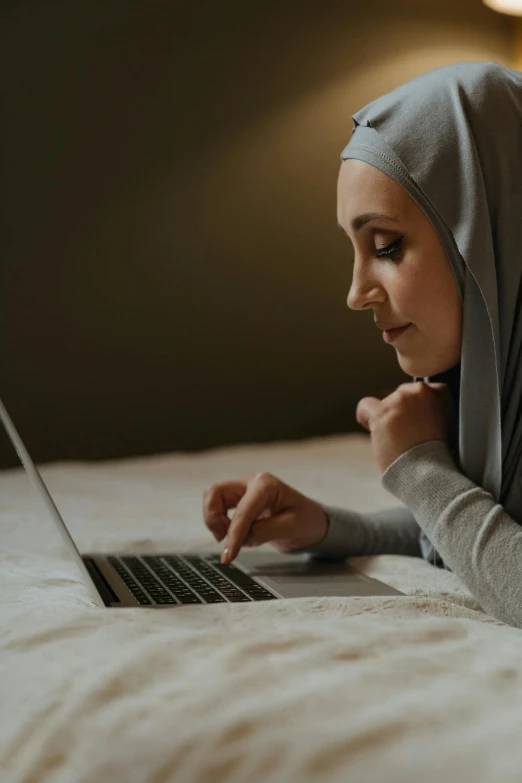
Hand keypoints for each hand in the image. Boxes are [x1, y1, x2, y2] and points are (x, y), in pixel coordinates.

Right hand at [202, 472, 328, 563]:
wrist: (312, 522)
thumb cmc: (307, 521)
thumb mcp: (291, 527)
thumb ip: (264, 531)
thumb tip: (241, 538)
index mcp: (266, 485)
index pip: (242, 511)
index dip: (233, 534)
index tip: (228, 555)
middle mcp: (251, 483)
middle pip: (215, 492)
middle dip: (214, 518)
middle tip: (224, 540)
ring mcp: (243, 490)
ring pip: (212, 499)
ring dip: (214, 520)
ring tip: (230, 539)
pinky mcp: (239, 501)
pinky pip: (217, 508)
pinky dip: (219, 523)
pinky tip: (234, 535)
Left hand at [355, 381, 454, 474]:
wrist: (427, 472)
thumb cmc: (434, 454)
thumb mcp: (444, 423)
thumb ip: (429, 408)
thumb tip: (407, 406)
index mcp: (439, 392)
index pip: (423, 390)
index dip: (419, 408)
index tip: (423, 424)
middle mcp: (420, 390)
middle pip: (401, 395)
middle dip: (402, 412)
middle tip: (410, 435)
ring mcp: (400, 400)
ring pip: (385, 403)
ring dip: (387, 419)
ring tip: (398, 439)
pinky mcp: (382, 412)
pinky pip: (365, 406)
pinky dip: (365, 418)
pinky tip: (373, 430)